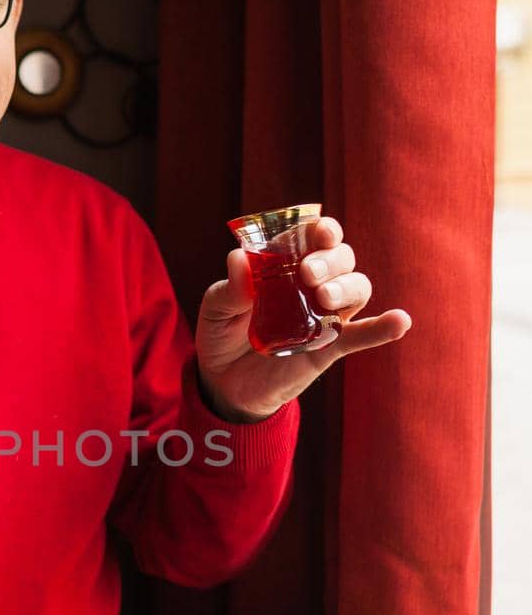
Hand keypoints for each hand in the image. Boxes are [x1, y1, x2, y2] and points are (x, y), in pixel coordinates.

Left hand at [195, 216, 411, 421]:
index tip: (320, 232)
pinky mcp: (329, 348)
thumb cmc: (222, 335)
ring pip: (357, 289)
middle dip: (331, 260)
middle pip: (342, 259)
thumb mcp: (215, 310)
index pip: (314, 238)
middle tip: (307, 273)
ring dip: (347, 287)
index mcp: (285, 265)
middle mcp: (312, 285)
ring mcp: (324, 315)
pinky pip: (362, 335)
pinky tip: (400, 321)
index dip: (323, 230)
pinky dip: (382, 328)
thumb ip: (228, 288)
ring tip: (324, 298)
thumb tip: (239, 260)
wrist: (224, 384)